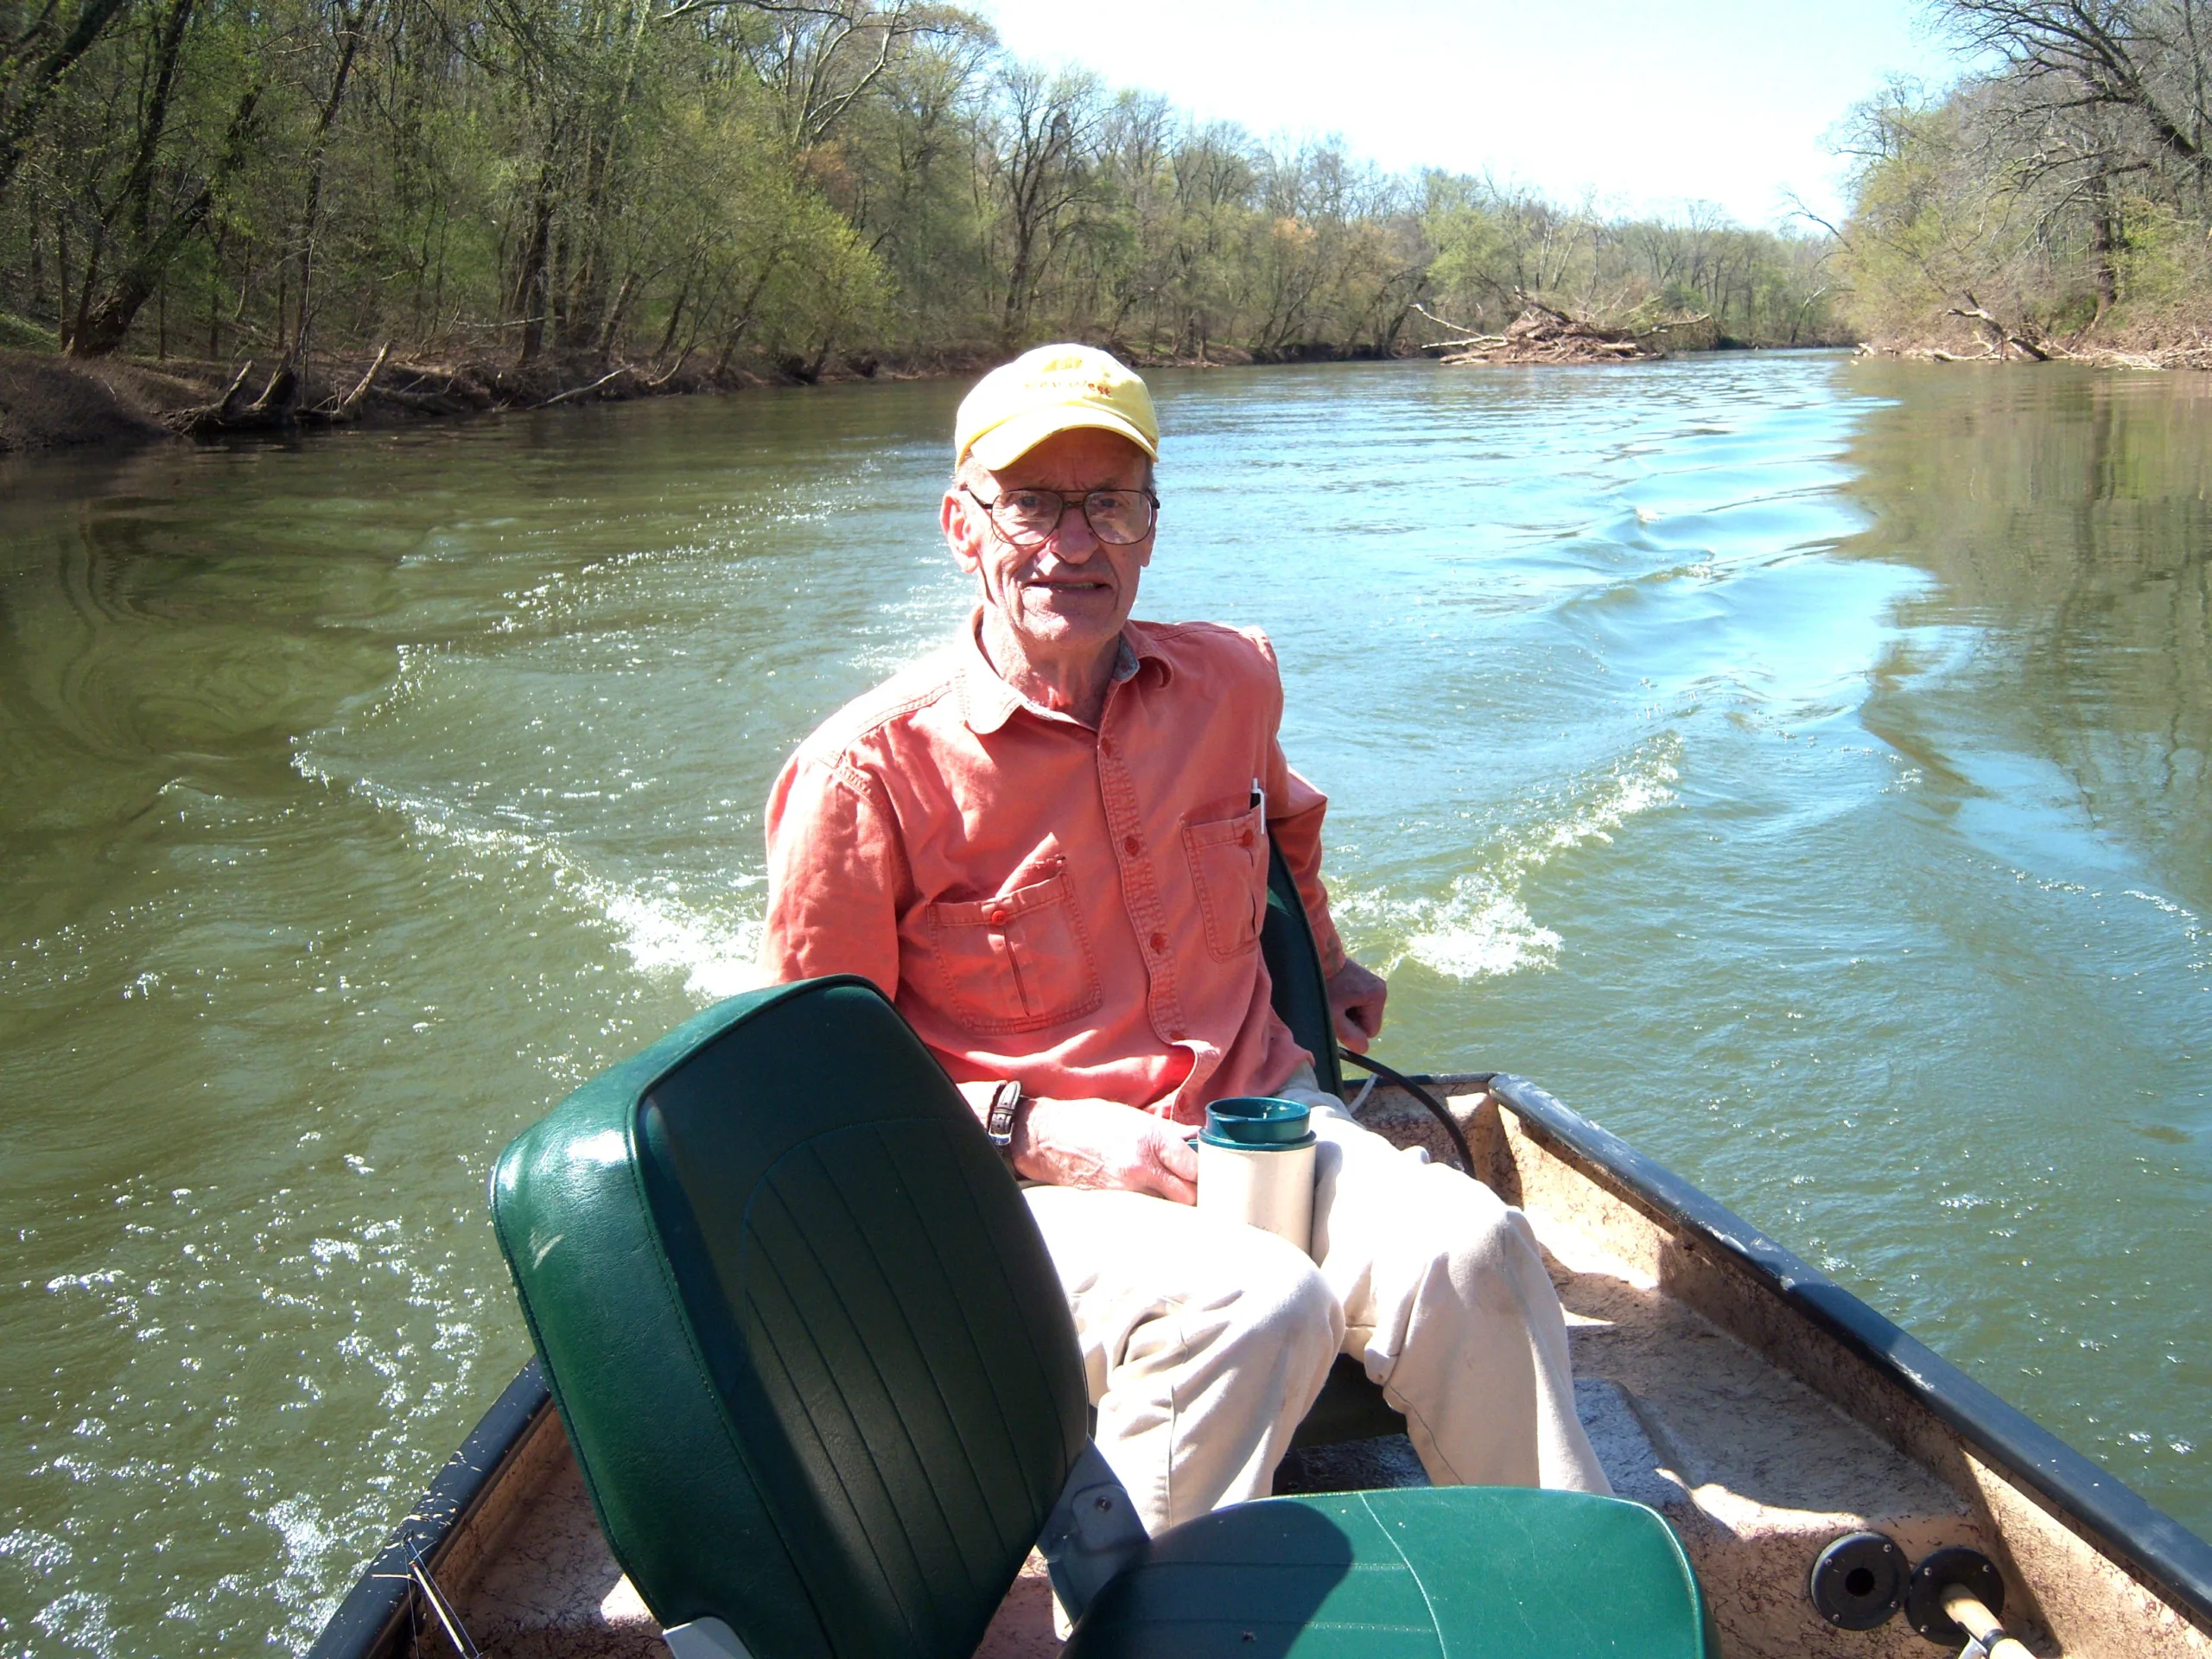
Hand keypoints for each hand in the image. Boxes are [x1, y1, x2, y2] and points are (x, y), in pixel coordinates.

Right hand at [1014, 1097, 1199, 1204]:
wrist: (1044, 1138)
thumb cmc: (1086, 1120)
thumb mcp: (1129, 1115)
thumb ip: (1165, 1130)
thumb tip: (1193, 1136)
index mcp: (1150, 1139)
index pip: (1194, 1167)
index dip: (1203, 1172)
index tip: (1203, 1172)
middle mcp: (1141, 1166)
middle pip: (1186, 1195)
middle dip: (1192, 1194)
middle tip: (1192, 1188)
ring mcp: (1125, 1190)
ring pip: (1165, 1208)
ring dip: (1170, 1204)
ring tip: (1168, 1196)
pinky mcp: (1110, 1204)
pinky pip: (1141, 1211)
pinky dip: (1147, 1209)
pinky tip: (1145, 1202)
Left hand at [1325, 957, 1387, 1051]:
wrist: (1315, 957)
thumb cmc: (1323, 987)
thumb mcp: (1333, 1017)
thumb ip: (1350, 1036)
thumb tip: (1363, 1049)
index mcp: (1378, 996)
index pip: (1371, 1031)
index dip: (1353, 1030)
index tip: (1338, 1017)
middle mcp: (1379, 987)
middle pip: (1366, 1020)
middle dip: (1349, 1019)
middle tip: (1333, 1007)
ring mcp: (1371, 981)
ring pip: (1360, 1011)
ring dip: (1346, 1010)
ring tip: (1332, 998)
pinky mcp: (1361, 977)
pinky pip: (1356, 1000)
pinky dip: (1344, 1000)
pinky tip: (1334, 992)